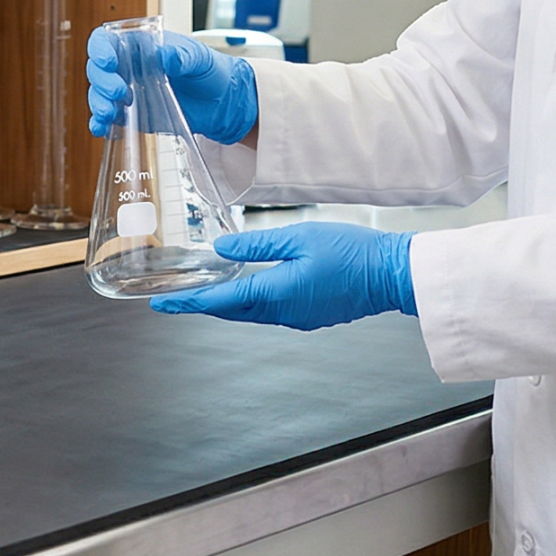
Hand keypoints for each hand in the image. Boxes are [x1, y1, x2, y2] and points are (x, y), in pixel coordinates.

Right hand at [85, 27, 258, 142]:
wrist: (221, 103)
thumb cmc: (210, 71)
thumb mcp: (200, 58)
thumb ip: (183, 56)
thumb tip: (165, 55)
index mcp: (140, 46)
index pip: (107, 41)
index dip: (100, 49)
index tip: (108, 62)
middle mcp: (128, 68)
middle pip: (98, 70)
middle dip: (102, 82)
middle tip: (120, 92)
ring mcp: (128, 91)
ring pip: (99, 94)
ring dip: (98, 104)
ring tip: (109, 114)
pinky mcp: (131, 114)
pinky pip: (109, 118)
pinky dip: (101, 124)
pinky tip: (101, 129)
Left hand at [149, 223, 416, 330]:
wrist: (392, 275)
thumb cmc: (352, 251)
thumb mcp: (300, 237)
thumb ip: (257, 244)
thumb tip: (222, 249)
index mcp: (276, 294)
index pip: (221, 300)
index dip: (189, 302)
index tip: (163, 304)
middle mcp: (283, 313)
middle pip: (231, 310)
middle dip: (202, 304)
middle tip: (174, 297)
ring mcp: (297, 318)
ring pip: (250, 313)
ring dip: (225, 304)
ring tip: (202, 292)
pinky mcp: (310, 316)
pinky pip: (269, 312)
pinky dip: (249, 303)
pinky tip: (244, 290)